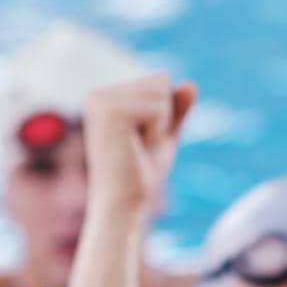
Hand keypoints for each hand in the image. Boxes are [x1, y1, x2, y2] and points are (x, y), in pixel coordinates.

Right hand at [82, 72, 195, 209]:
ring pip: (160, 92)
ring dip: (159, 127)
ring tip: (136, 150)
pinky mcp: (109, 112)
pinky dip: (156, 133)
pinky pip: (157, 108)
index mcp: (103, 98)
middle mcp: (97, 95)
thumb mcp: (163, 137)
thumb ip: (175, 110)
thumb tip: (190, 84)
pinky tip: (135, 150)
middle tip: (139, 149)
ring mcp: (100, 101)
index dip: (162, 116)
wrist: (123, 206)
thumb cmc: (139, 176)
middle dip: (162, 119)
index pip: (158, 80)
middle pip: (159, 81)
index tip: (141, 142)